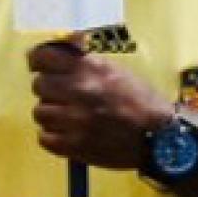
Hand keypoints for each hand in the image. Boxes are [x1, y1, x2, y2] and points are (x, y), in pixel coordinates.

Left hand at [28, 40, 173, 170]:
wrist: (160, 137)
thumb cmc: (141, 102)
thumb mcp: (116, 71)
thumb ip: (86, 62)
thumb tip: (61, 50)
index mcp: (90, 69)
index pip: (43, 56)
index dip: (37, 59)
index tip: (38, 64)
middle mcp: (79, 91)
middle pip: (38, 85)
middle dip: (48, 89)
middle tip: (63, 95)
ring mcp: (74, 120)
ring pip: (39, 112)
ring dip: (52, 114)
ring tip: (70, 117)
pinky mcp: (73, 146)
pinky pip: (44, 138)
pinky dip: (54, 137)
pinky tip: (69, 133)